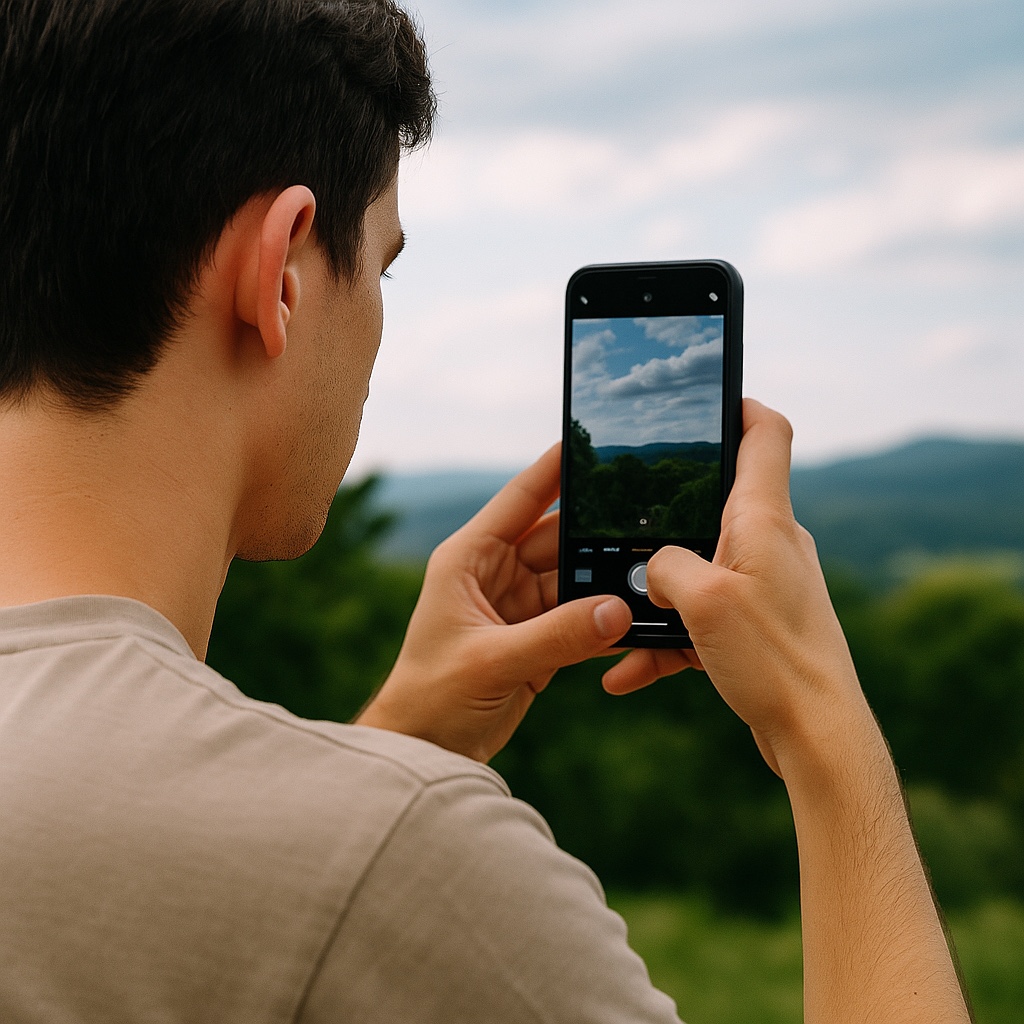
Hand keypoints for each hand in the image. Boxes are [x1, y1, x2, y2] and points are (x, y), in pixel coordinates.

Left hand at [357, 445, 635, 762]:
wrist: (426, 749)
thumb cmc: (433, 697)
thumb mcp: (491, 661)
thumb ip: (555, 636)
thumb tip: (618, 610)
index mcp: (470, 558)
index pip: (520, 500)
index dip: (554, 469)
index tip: (591, 439)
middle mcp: (497, 573)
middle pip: (559, 538)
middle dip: (597, 531)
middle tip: (647, 516)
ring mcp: (520, 605)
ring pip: (576, 578)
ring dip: (607, 579)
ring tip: (652, 570)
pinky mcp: (539, 638)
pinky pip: (581, 617)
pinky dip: (606, 618)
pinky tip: (638, 614)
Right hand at [606, 399, 870, 776]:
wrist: (816, 737)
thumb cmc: (773, 661)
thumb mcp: (702, 601)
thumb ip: (664, 566)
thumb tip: (653, 569)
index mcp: (763, 520)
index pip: (765, 435)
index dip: (737, 406)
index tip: (706, 398)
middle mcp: (771, 545)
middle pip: (716, 503)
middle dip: (663, 518)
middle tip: (618, 525)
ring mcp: (766, 586)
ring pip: (699, 570)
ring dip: (656, 594)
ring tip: (616, 622)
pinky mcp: (758, 626)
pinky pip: (702, 619)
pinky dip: (667, 639)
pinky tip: (627, 670)